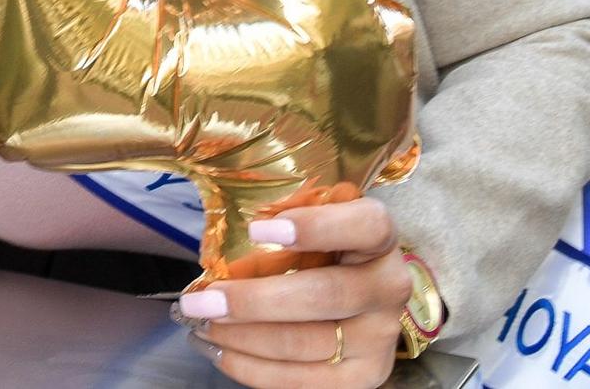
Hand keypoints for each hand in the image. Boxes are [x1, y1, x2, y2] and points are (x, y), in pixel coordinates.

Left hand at [173, 198, 412, 387]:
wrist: (356, 292)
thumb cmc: (321, 248)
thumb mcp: (311, 219)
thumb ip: (284, 216)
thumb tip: (225, 237)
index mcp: (380, 237)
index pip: (366, 226)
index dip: (316, 226)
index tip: (256, 229)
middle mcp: (389, 287)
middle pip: (324, 295)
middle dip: (254, 300)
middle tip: (201, 298)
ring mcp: (380, 338)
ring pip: (305, 343)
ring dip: (242, 336)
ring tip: (200, 322)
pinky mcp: (363, 378)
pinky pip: (300, 381)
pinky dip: (251, 367)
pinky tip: (218, 350)